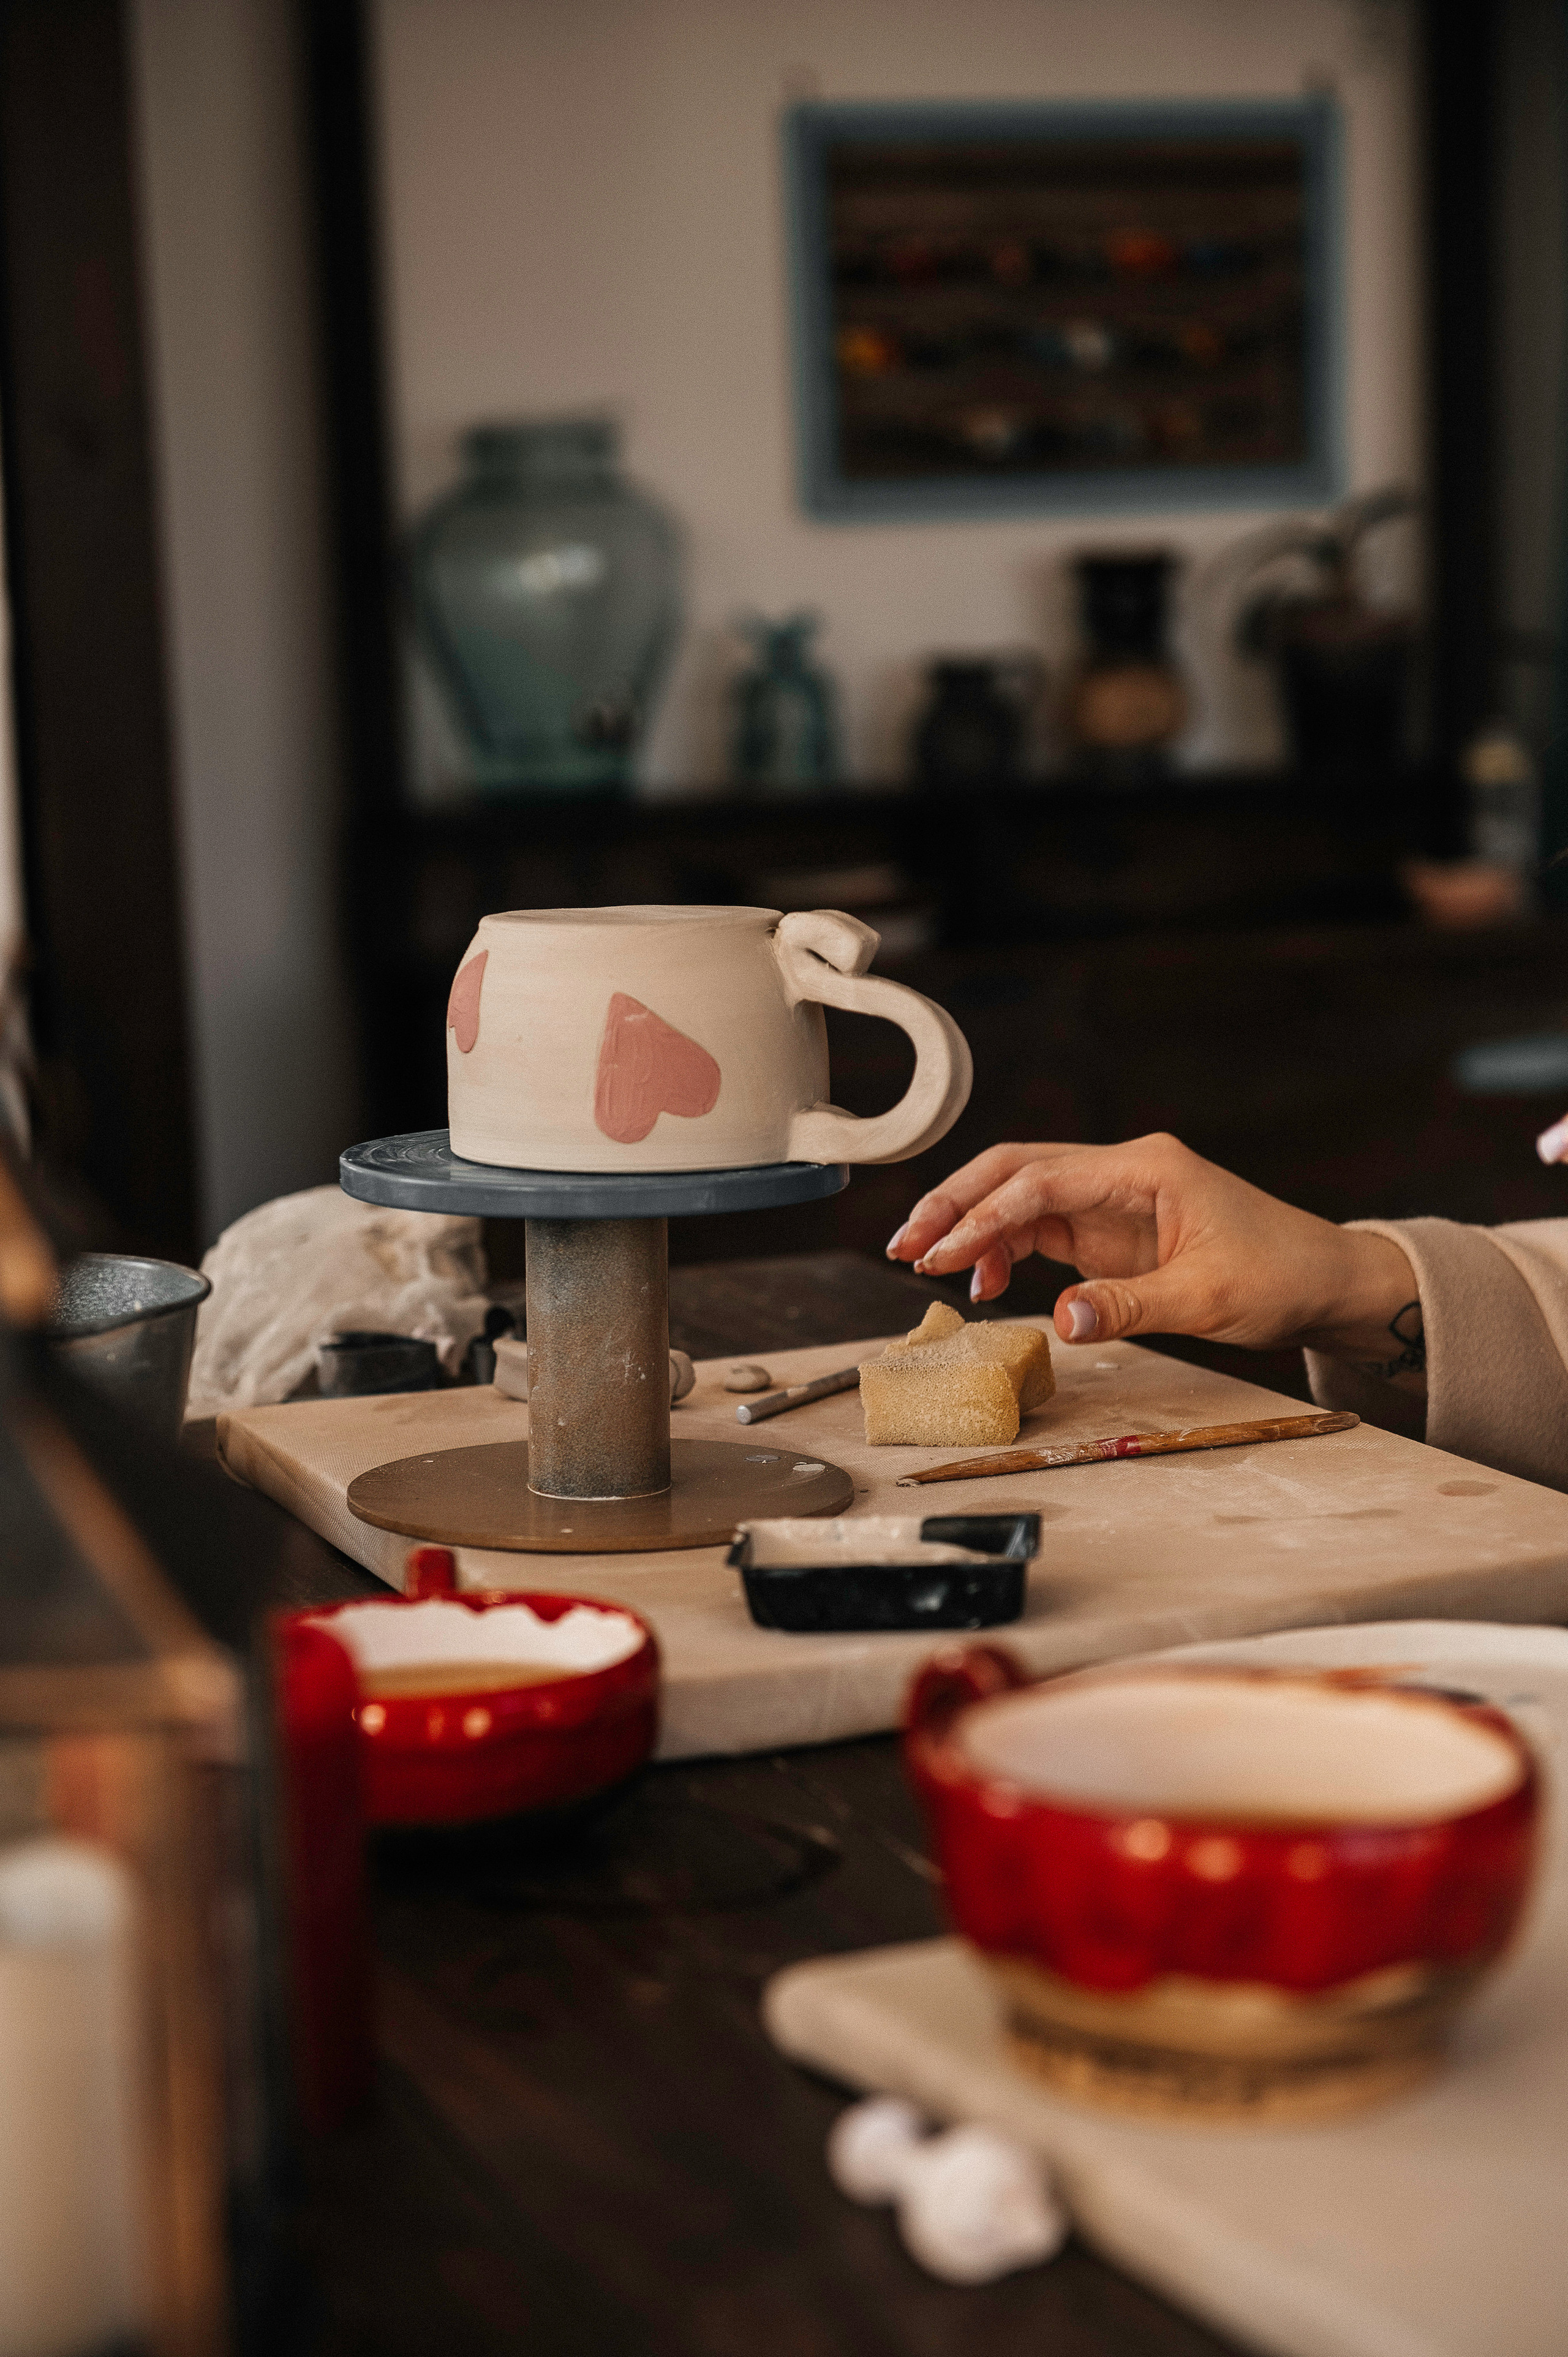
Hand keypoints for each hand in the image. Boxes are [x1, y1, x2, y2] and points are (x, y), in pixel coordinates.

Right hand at [886, 1135, 1418, 1361]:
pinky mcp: (1112, 1227)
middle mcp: (1122, 1172)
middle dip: (956, 1202)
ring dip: (972, 1224)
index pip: (1041, 1181)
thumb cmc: (1282, 1276)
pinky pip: (1041, 1225)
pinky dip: (1004, 1247)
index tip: (938, 1253)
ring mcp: (1114, 1197)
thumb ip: (1131, 1306)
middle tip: (905, 1243)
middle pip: (1017, 1169)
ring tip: (929, 1265)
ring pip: (1021, 1193)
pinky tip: (983, 1280)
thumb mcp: (1209, 1299)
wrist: (1326, 1279)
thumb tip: (1061, 1320)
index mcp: (1145, 1170)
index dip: (982, 1216)